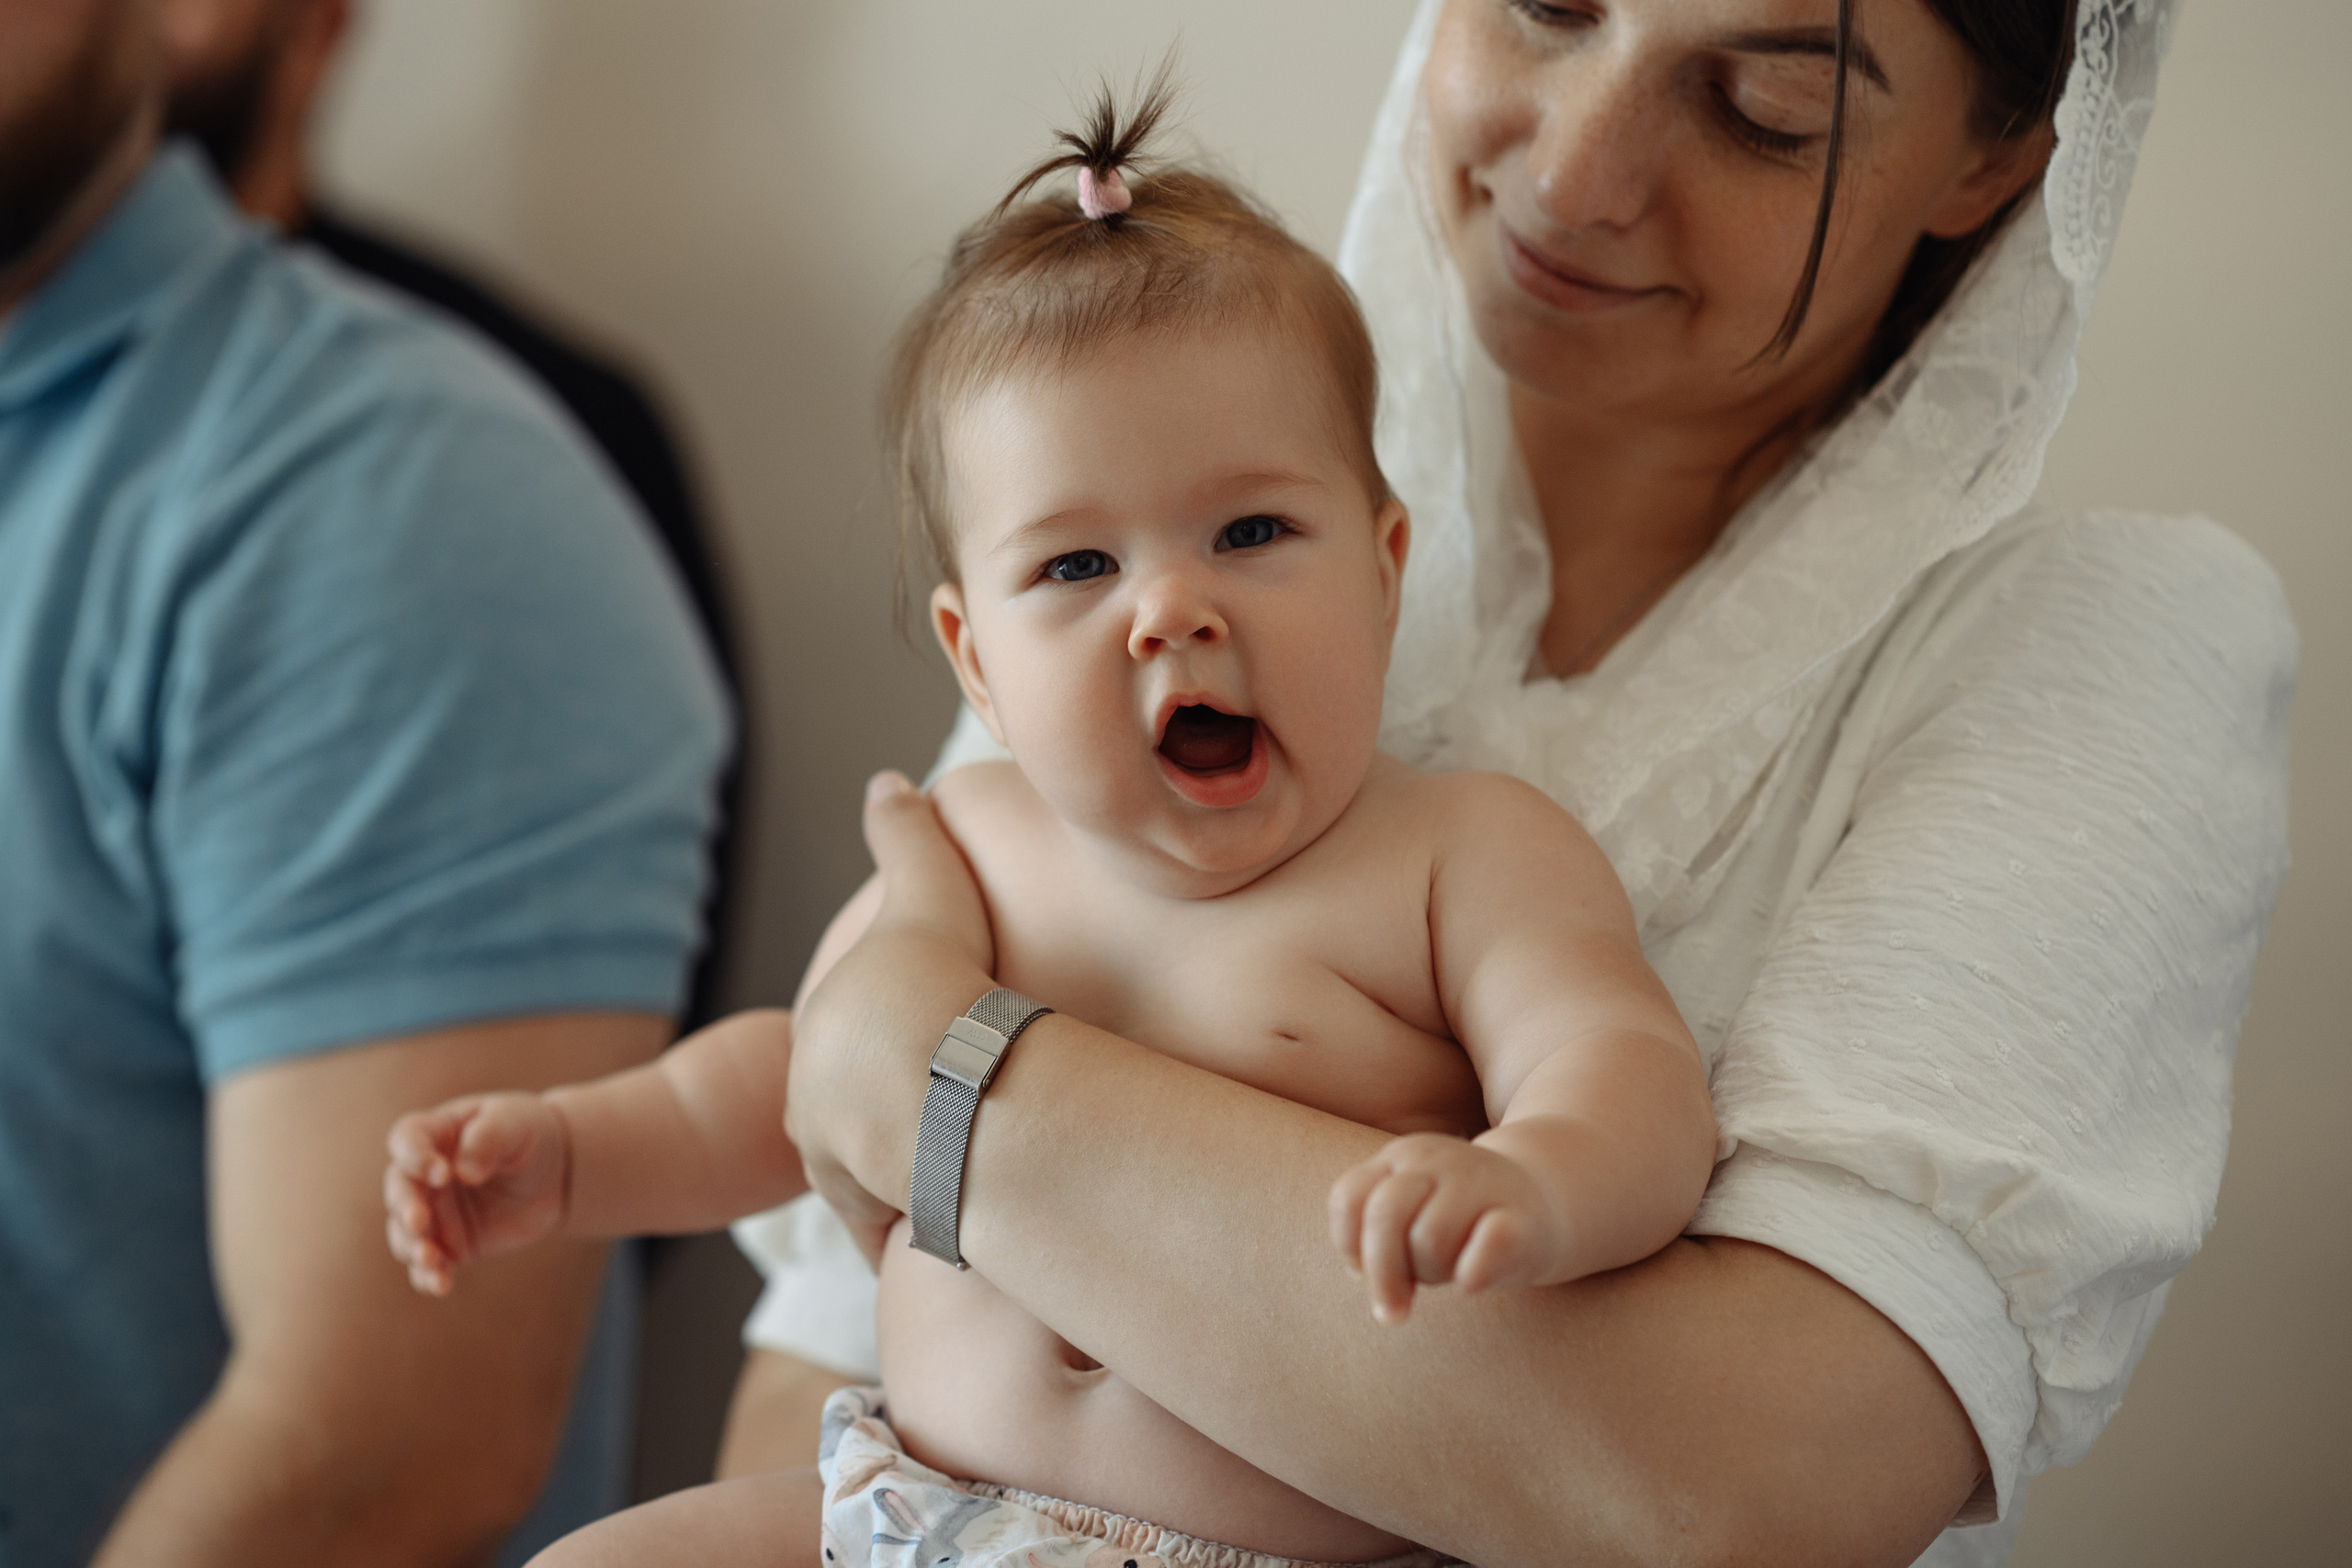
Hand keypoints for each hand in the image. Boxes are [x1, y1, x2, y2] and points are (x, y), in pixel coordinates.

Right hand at [383, 1091, 570, 1295]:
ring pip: (406, 1234)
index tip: (443, 1174)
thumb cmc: (527, 1134)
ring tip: (429, 1258)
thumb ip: (487, 1140)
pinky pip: (432, 1264)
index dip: (415, 1158)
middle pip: (399, 1191)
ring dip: (412, 1248)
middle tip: (420, 1222)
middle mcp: (423, 1177)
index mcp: (433, 1134)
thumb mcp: (514, 1124)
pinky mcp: (451, 1244)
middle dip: (405, 1209)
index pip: (406, 1140)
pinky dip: (430, 1277)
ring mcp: (434, 1213)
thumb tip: (464, 1174)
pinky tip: (440, 1286)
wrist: (554, 1171)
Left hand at [787, 771, 997, 1261]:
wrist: (944, 1079)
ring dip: (899, 1182)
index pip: (839, 1054)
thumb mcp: (926, 891)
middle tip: (935, 1120)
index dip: (878, 1052)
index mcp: (817, 1043)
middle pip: (843, 1122)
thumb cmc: (934, 985)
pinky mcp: (880, 1215)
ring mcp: (842, 1169)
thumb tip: (889, 781)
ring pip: (865, 1181)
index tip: (910, 1057)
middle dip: (876, 1125)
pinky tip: (954, 1228)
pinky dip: (920, 1229)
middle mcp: (812, 1112)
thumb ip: (907, 838)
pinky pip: (898, 1229)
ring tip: (951, 1177)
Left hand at [1328, 1132, 1567, 1322]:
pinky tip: (1476, 1278)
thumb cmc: (1462, 1221)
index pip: (1348, 1199)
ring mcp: (1482, 1182)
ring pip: (1429, 1241)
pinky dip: (1470, 1277)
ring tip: (1450, 1270)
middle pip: (1384, 1216)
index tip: (1367, 1271)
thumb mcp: (1411, 1216)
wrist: (1547, 1199)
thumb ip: (1375, 1237)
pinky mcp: (1523, 1219)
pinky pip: (1480, 1256)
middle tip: (1397, 1307)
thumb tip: (1361, 1273)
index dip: (1350, 1246)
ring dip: (1433, 1273)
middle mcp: (1439, 1159)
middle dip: (1384, 1273)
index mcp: (1403, 1157)